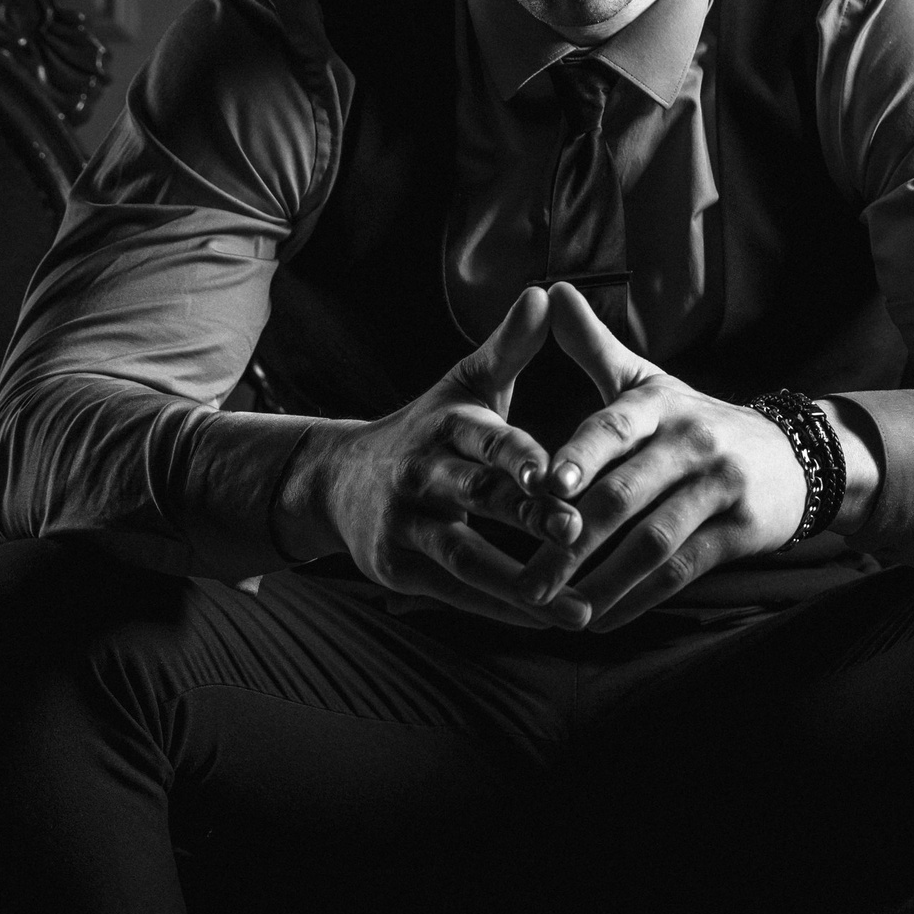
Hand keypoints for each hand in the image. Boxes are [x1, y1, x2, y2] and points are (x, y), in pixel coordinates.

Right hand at [275, 288, 591, 628]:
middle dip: (528, 516)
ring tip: (577, 608)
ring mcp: (406, 524)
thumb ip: (509, 349)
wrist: (337, 481)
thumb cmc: (426, 431)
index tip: (555, 471)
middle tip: (577, 533)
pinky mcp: (397, 568)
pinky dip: (500, 608)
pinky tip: (545, 619)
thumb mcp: (462, 386)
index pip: (486, 440)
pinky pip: (456, 592)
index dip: (518, 457)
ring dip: (522, 583)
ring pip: (466, 557)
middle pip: (477, 498)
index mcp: (447, 426)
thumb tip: (547, 294)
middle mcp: (422, 474)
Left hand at [512, 283, 812, 627]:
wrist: (796, 456)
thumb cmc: (697, 422)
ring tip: (557, 610)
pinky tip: (599, 620)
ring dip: (601, 582)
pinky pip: (680, 572)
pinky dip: (637, 600)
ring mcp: (718, 490)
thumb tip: (550, 291)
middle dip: (571, 541)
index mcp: (660, 406)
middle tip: (526, 577)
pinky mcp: (738, 532)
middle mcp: (691, 443)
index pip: (614, 426)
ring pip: (652, 542)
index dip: (580, 455)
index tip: (543, 484)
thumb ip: (594, 347)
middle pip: (625, 495)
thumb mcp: (651, 381)